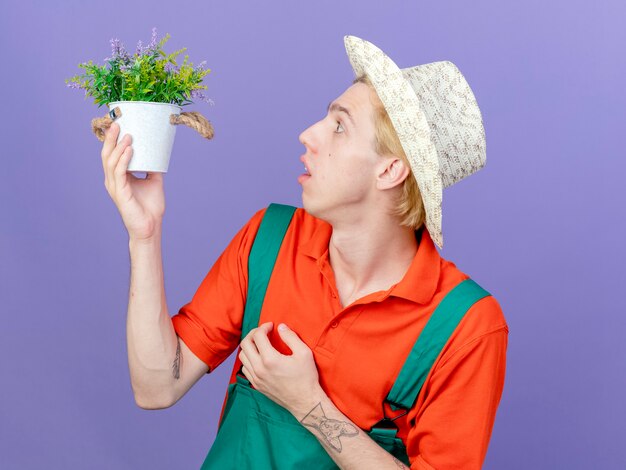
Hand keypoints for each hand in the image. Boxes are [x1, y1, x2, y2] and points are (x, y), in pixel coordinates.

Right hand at [101, 122, 164, 240]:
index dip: (112, 140)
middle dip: (110, 139)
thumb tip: (159, 151)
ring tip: (128, 136)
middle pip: (106, 155)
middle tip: (117, 123)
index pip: (111, 155)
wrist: (150, 227)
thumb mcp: (153, 181)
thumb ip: (153, 166)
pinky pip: (120, 172)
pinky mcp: (120, 193)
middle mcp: (113, 180)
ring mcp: (115, 187)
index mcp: (118, 177)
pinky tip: (130, 150)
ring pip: (111, 162)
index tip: (118, 124)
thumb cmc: (150, 207)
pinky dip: (124, 159)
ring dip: (119, 147)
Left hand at [238, 322, 323, 413]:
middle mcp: (259, 369)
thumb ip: (291, 337)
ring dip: (249, 346)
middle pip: (245, 344)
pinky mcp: (257, 385)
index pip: (258, 336)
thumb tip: (281, 327)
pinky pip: (245, 369)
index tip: (271, 326)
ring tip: (260, 343)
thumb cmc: (306, 377)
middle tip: (263, 332)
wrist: (305, 402)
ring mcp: (256, 378)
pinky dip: (249, 359)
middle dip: (253, 334)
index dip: (264, 327)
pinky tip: (259, 357)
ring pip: (242, 357)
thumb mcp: (304, 353)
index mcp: (270, 359)